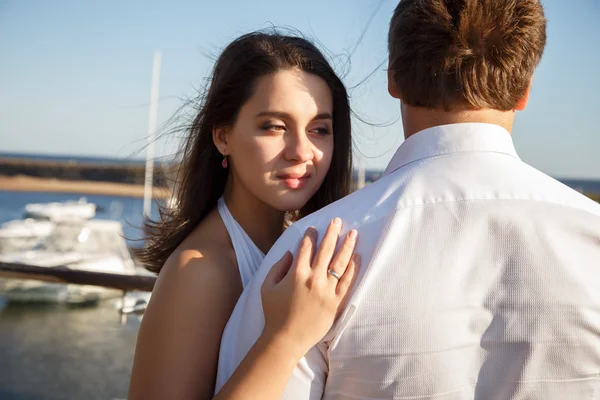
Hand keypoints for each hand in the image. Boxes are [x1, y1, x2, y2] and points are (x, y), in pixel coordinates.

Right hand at [260, 218, 359, 358]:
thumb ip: (278, 267)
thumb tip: (290, 253)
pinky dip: (354, 268)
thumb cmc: (274, 313)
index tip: (314, 227)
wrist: (286, 339)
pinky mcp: (336, 302)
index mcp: (296, 274)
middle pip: (326, 250)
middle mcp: (314, 279)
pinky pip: (347, 282)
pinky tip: (358, 256)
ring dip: (347, 246)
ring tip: (353, 233)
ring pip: (340, 263)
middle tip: (337, 221)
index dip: (310, 235)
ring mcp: (327, 290)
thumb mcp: (267, 286)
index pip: (305, 248)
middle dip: (332, 233)